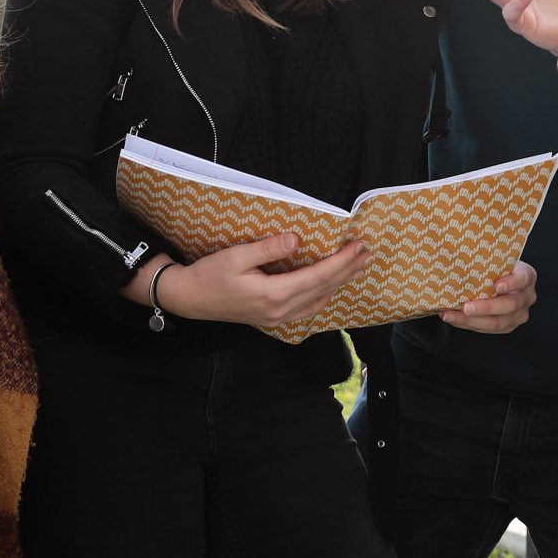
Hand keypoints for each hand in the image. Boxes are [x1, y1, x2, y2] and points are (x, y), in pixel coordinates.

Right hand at [151, 234, 372, 330]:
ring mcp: (278, 318)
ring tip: (358, 268)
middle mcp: (281, 310)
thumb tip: (296, 240)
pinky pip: (307, 308)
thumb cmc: (209, 275)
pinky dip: (324, 295)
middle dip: (348, 270)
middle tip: (369, 253)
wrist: (189, 299)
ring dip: (340, 283)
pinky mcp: (273, 318)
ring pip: (319, 300)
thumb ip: (267, 248)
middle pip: (324, 289)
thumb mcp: (235, 256)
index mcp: (274, 294)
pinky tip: (331, 287)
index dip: (341, 261)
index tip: (358, 245)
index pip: (318, 276)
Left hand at [441, 260, 536, 333]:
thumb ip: (486, 260)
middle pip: (509, 305)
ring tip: (451, 315)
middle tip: (465, 307)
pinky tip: (454, 318)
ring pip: (498, 322)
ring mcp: (519, 314)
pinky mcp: (508, 326)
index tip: (496, 285)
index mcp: (527, 276)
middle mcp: (527, 297)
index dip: (511, 283)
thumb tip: (459, 255)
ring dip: (472, 320)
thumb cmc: (495, 266)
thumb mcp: (496, 259)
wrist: (500, 279)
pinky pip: (488, 329)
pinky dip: (468, 324)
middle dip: (485, 308)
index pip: (523, 279)